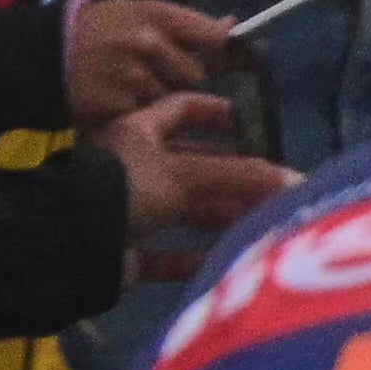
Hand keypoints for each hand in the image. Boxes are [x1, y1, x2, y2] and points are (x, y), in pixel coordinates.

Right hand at [59, 0, 241, 126]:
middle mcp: (146, 43)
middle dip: (183, 80)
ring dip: (160, 99)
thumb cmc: (102, 29)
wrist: (45, 51)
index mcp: (156, 15)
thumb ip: (185, 23)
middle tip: (158, 74)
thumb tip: (234, 26)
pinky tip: (120, 100)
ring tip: (132, 85)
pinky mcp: (116, 105)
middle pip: (197, 76)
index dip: (225, 54)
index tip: (226, 61)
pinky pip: (146, 117)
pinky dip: (139, 114)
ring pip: (172, 100)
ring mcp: (131, 76)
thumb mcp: (140, 13)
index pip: (214, 38)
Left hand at [97, 94, 292, 261]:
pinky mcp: (126, 250)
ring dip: (219, 216)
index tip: (249, 122)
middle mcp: (132, 168)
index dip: (216, 112)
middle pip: (191, 166)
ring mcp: (127, 211)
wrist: (72, 241)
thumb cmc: (127, 187)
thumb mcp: (187, 172)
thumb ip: (242, 175)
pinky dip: (194, 256)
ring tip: (258, 224)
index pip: (181, 110)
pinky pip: (167, 252)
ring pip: (183, 211)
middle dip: (231, 176)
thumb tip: (298, 178)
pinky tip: (223, 259)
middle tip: (270, 186)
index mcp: (137, 134)